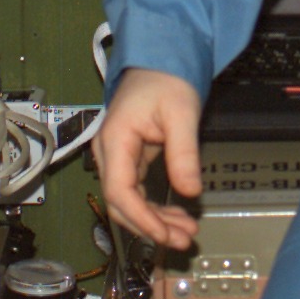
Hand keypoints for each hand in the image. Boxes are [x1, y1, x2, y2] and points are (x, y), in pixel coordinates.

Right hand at [94, 67, 202, 251]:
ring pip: (128, 201)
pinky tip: (175, 217)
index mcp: (115, 140)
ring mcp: (116, 157)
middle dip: (150, 226)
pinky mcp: (128, 159)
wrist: (159, 59)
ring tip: (185, 232)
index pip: (119, 191)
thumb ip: (183, 153)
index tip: (164, 234)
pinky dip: (154, 208)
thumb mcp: (182, 113)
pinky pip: (136, 191)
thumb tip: (190, 192)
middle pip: (120, 203)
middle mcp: (109, 152)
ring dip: (154, 221)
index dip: (141, 218)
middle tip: (183, 239)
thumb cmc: (167, 80)